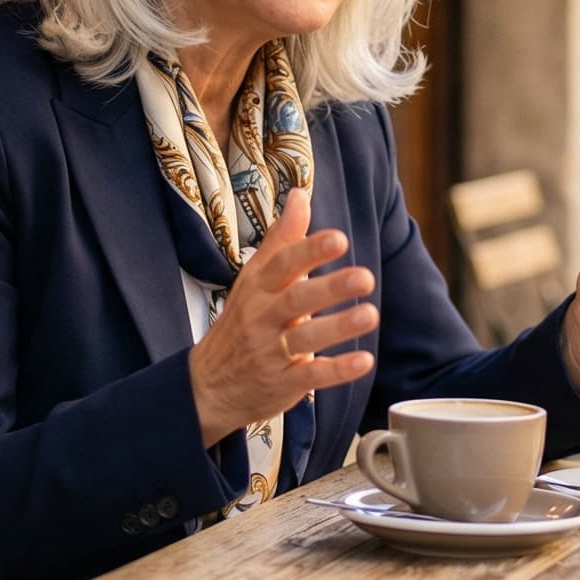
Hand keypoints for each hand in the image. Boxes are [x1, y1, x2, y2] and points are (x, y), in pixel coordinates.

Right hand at [187, 189, 378, 445]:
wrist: (209, 385)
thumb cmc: (241, 323)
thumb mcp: (254, 279)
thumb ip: (282, 240)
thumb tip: (300, 194)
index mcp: (258, 288)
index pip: (283, 265)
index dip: (310, 251)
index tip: (339, 238)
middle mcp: (262, 318)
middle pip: (296, 299)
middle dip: (330, 288)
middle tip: (365, 277)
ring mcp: (271, 352)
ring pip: (306, 337)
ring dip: (339, 327)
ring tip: (370, 315)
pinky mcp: (283, 383)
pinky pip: (311, 376)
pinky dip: (337, 370)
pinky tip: (363, 360)